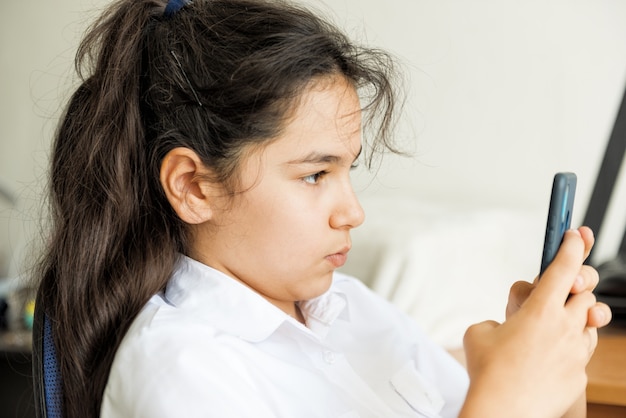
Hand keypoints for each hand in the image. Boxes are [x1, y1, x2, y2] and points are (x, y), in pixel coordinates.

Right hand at [460, 228, 611, 417]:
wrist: (503, 412)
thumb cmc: (488, 372)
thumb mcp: (481, 331)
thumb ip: (499, 319)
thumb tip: (506, 326)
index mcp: (540, 311)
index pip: (563, 268)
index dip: (571, 246)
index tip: (576, 234)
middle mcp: (565, 328)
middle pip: (585, 293)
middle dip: (575, 286)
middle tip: (559, 289)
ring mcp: (576, 353)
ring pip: (589, 323)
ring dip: (575, 317)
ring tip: (555, 324)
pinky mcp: (579, 376)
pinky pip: (582, 353)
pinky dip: (570, 347)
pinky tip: (550, 356)